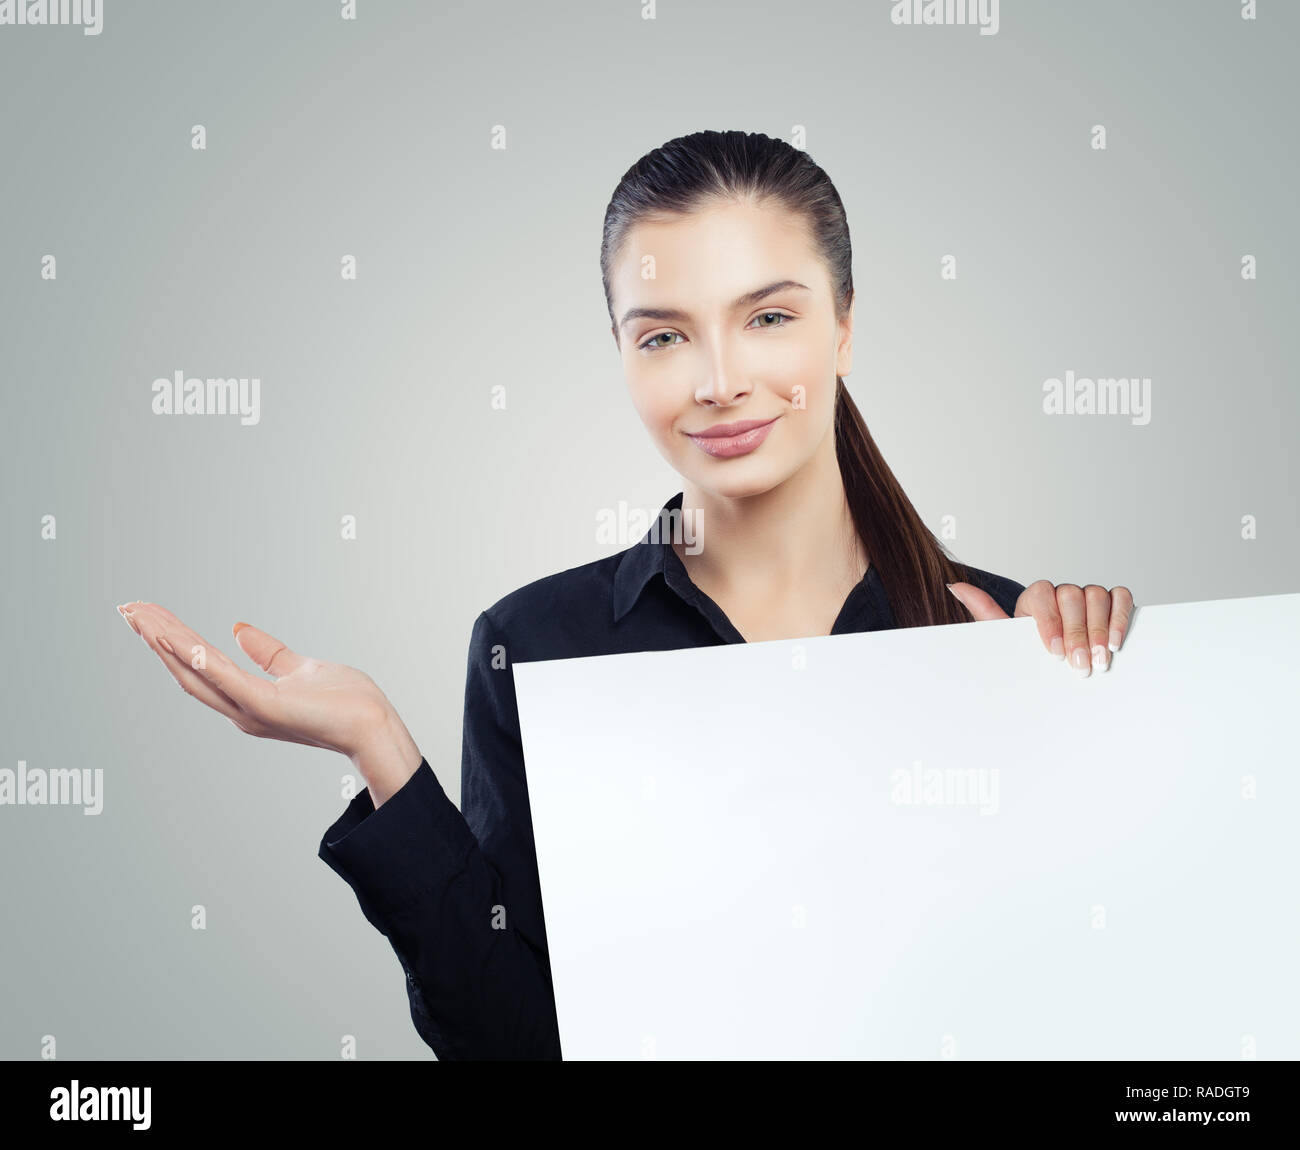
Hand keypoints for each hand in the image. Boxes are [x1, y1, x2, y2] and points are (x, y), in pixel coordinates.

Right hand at [116, 601, 421, 803]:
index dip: (170, 641)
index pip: (198, 665)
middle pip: (186, 670)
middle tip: (127, 608)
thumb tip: (238, 628)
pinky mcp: (266, 706)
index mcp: (247, 699)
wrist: (374, 725)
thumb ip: (268, 652)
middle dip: (155, 638)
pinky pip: (225, 677)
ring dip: (166, 642)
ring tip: (139, 615)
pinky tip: (175, 636)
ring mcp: (251, 709)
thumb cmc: (345, 701)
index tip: (146, 613)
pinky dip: (197, 657)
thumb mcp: (299, 667)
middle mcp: (241, 709)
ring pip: (196, 672)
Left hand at [946, 581, 1135, 676]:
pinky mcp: (1113, 602)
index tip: (1054, 653)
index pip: (1043, 595)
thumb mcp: (1007, 636)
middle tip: (1079, 665)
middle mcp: (1063, 592)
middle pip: (1073, 596)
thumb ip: (985, 612)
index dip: (1051, 622)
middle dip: (1077, 633)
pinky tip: (1116, 642)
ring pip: (1097, 595)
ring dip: (1099, 629)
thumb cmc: (1030, 650)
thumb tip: (954, 587)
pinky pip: (1121, 597)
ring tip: (1100, 659)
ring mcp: (1088, 595)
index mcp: (1035, 597)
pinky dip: (1121, 617)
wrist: (1055, 663)